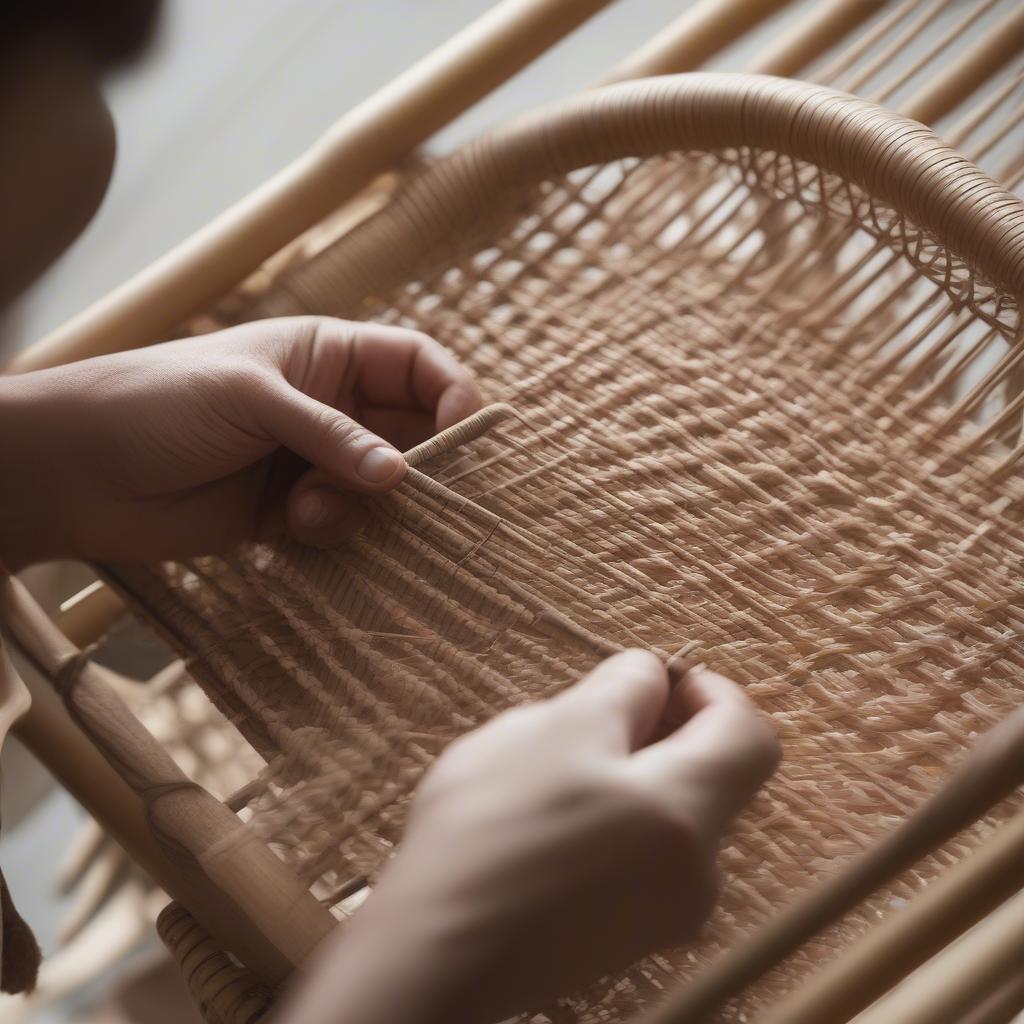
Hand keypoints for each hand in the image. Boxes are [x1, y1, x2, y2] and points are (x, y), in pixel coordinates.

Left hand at [0, 316, 481, 566]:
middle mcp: (333, 408)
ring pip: (384, 490)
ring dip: (362, 507)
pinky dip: (336, 534)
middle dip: (414, 467)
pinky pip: (348, 528)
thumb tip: (401, 475)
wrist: (79, 471)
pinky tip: (290, 530)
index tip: (460, 439)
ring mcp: (315, 463)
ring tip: (306, 510)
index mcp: (329, 356)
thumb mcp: (252, 399)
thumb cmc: (159, 403)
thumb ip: (331, 435)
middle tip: (395, 492)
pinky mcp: (294, 514)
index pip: (419, 367)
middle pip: (413, 435)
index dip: (452, 397)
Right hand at [282, 651, 779, 1023]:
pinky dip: (614, 820)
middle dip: (662, 732)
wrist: (437, 950)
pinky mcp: (626, 935)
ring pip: (669, 813)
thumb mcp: (557, 726)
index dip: (713, 691)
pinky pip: (643, 855)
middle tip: (595, 717)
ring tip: (555, 771)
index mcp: (688, 812)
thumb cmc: (492, 830)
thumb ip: (622, 690)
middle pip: (711, 776)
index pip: (750, 735)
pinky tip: (549, 820)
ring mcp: (663, 911)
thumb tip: (653, 678)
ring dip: (631, 776)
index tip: (661, 681)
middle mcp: (696, 872)